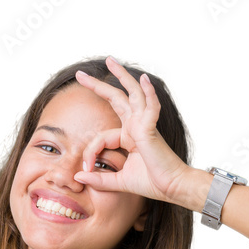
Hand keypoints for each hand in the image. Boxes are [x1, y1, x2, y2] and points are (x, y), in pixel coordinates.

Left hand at [73, 57, 188, 205]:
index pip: (101, 137)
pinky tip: (143, 79)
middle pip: (116, 99)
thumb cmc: (151, 182)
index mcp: (128, 137)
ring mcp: (144, 124)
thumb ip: (99, 180)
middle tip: (81, 74)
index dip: (89, 152)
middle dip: (98, 86)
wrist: (171, 187)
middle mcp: (135, 126)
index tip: (84, 169)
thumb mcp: (118, 182)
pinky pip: (151, 107)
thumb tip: (77, 177)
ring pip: (132, 94)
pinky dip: (149, 92)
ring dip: (122, 76)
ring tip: (109, 61)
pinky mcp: (151, 129)